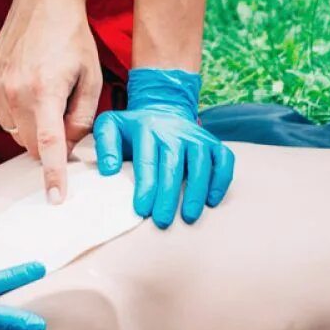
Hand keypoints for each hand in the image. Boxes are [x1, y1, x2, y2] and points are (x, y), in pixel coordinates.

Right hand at [0, 0, 101, 204]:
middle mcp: (14, 92)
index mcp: (44, 91)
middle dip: (49, 142)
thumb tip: (68, 147)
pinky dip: (18, 112)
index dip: (52, 175)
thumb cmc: (73, 38)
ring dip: (33, 125)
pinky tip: (30, 86)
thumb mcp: (91, 78)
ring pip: (16, 132)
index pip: (48, 146)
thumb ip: (82, 119)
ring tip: (47, 91)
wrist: (44, 0)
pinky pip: (3, 116)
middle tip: (65, 115)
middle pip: (31, 144)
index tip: (54, 198)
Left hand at [91, 68, 234, 227]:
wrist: (163, 108)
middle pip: (174, 164)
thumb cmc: (133, 129)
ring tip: (189, 217)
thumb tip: (109, 169)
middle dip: (169, 194)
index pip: (147, 159)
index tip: (142, 210)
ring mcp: (196, 136)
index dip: (146, 186)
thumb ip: (105, 145)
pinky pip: (223, 160)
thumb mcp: (110, 126)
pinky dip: (221, 179)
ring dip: (197, 191)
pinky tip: (211, 201)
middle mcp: (174, 131)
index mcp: (147, 128)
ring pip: (201, 162)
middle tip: (163, 221)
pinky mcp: (213, 142)